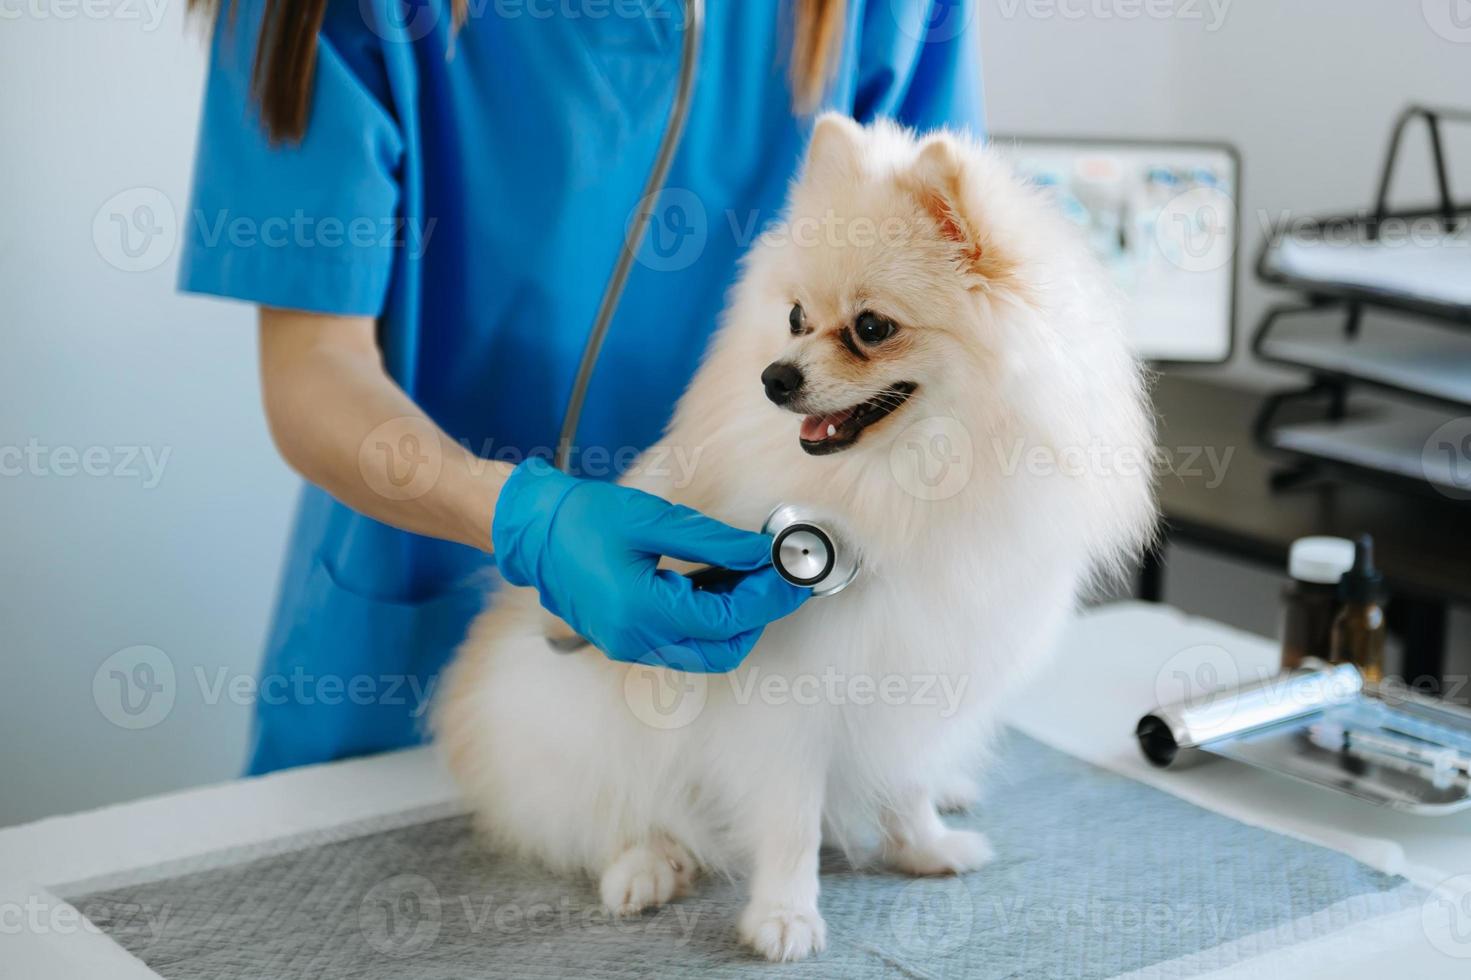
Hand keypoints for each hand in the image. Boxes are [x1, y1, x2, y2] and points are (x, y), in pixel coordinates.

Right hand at [491, 458, 808, 671]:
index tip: (788, 575)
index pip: (726, 622)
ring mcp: (628, 646)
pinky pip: (680, 644)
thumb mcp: (653, 520)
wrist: (535, 530)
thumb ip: (713, 542)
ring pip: (703, 652)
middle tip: (774, 578)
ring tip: (748, 577)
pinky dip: (707, 621)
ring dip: (733, 621)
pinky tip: (717, 585)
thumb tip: (759, 554)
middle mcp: (635, 640)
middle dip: (756, 617)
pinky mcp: (626, 640)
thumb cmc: (583, 518)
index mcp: (640, 611)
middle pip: (721, 649)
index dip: (765, 600)